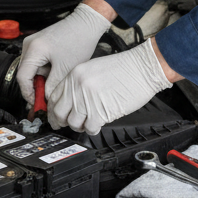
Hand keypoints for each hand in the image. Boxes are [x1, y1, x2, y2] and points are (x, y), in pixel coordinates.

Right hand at [15, 2, 111, 102]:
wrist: (86, 23)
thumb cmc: (78, 41)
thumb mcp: (65, 69)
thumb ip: (52, 86)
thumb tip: (45, 98)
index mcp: (33, 50)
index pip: (22, 77)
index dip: (28, 93)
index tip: (36, 103)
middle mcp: (29, 45)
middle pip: (25, 72)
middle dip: (35, 86)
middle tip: (46, 97)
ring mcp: (33, 43)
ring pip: (32, 68)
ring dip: (41, 77)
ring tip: (56, 79)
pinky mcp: (39, 43)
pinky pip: (37, 61)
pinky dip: (45, 69)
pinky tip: (56, 71)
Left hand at [48, 39, 172, 134]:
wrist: (143, 68)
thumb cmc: (124, 68)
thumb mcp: (93, 68)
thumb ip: (79, 83)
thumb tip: (70, 101)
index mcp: (75, 74)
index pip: (54, 96)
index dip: (54, 108)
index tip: (56, 115)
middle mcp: (78, 87)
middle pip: (59, 112)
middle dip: (61, 121)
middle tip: (67, 124)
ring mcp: (88, 100)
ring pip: (73, 122)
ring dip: (79, 126)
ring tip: (87, 122)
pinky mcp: (101, 112)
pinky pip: (89, 128)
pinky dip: (92, 129)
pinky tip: (97, 125)